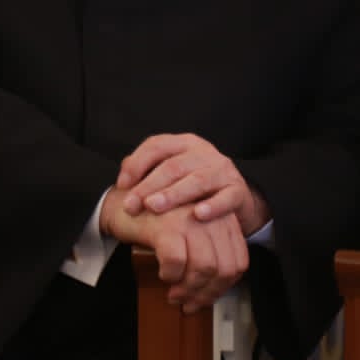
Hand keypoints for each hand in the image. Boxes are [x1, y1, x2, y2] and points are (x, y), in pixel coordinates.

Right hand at [101, 188, 248, 311]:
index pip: (238, 262)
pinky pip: (177, 261)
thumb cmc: (158, 224)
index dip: (223, 287)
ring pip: (204, 268)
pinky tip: (164, 275)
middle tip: (188, 303)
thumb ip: (208, 255)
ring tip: (174, 294)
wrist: (124, 205)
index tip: (206, 298)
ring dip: (188, 289)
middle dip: (206, 294)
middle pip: (224, 268)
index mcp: (223, 220)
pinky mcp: (167, 225)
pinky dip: (170, 275)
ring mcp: (190, 219)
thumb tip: (212, 294)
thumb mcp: (192, 237)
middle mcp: (212, 217)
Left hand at [117, 133, 269, 234]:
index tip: (121, 185)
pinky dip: (213, 206)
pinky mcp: (238, 190)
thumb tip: (123, 178)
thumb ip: (147, 172)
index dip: (137, 163)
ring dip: (174, 194)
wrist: (233, 198)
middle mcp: (204, 153)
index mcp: (184, 144)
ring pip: (197, 180)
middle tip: (131, 205)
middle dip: (149, 186)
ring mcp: (222, 170)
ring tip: (154, 207)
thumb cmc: (193, 187)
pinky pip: (226, 197)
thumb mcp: (172, 174)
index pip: (157, 145)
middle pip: (174, 165)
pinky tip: (198, 215)